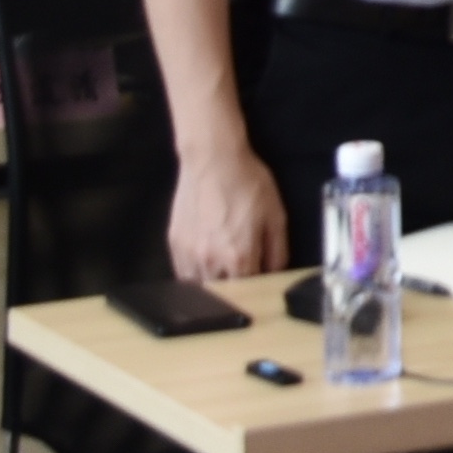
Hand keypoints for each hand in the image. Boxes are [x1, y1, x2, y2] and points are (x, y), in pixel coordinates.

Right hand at [166, 132, 283, 283]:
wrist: (213, 160)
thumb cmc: (247, 184)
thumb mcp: (276, 215)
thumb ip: (277, 251)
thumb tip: (274, 273)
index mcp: (239, 257)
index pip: (249, 291)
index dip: (257, 286)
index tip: (260, 275)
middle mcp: (210, 262)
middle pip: (223, 293)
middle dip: (235, 287)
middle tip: (242, 270)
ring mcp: (188, 255)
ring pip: (200, 287)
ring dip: (213, 285)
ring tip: (223, 268)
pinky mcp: (174, 245)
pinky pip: (183, 273)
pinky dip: (195, 275)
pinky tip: (205, 263)